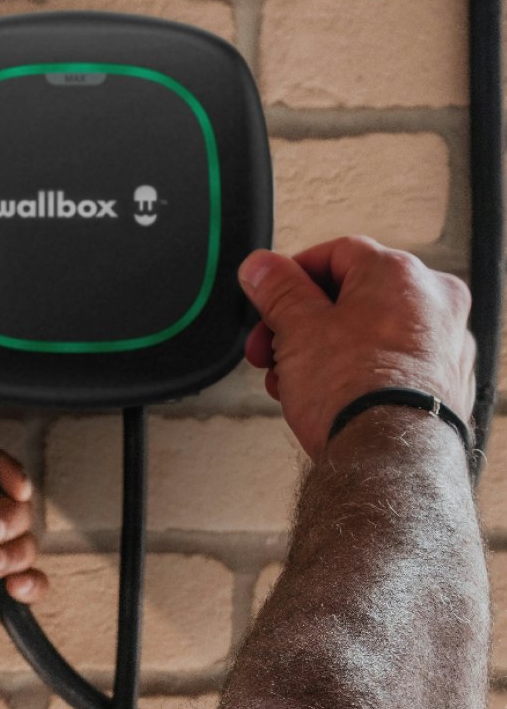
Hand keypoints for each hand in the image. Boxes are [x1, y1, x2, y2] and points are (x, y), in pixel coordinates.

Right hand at [240, 238, 473, 459]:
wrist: (390, 456)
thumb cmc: (357, 392)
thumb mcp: (296, 328)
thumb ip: (277, 289)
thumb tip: (262, 267)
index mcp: (400, 274)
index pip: (336, 252)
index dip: (291, 275)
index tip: (268, 294)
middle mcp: (434, 300)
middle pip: (352, 295)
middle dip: (301, 322)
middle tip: (272, 344)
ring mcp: (445, 342)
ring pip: (370, 330)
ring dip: (322, 349)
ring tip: (293, 377)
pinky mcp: (445, 380)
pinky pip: (391, 361)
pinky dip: (356, 369)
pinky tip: (326, 393)